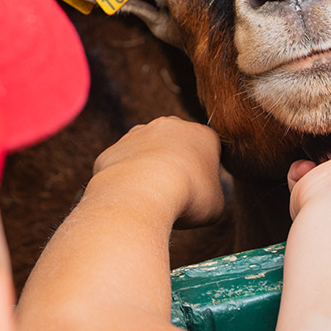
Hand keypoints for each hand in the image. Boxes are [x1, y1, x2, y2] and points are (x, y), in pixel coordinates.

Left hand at [90, 117, 226, 227]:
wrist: (145, 191)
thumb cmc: (189, 197)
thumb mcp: (217, 205)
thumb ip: (212, 194)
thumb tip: (201, 198)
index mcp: (202, 135)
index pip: (209, 151)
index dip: (206, 174)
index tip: (201, 194)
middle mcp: (169, 126)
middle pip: (176, 145)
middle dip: (176, 165)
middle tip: (177, 195)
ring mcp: (137, 134)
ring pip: (146, 152)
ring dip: (148, 170)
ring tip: (151, 199)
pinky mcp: (113, 149)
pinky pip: (121, 167)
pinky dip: (125, 181)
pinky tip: (129, 199)